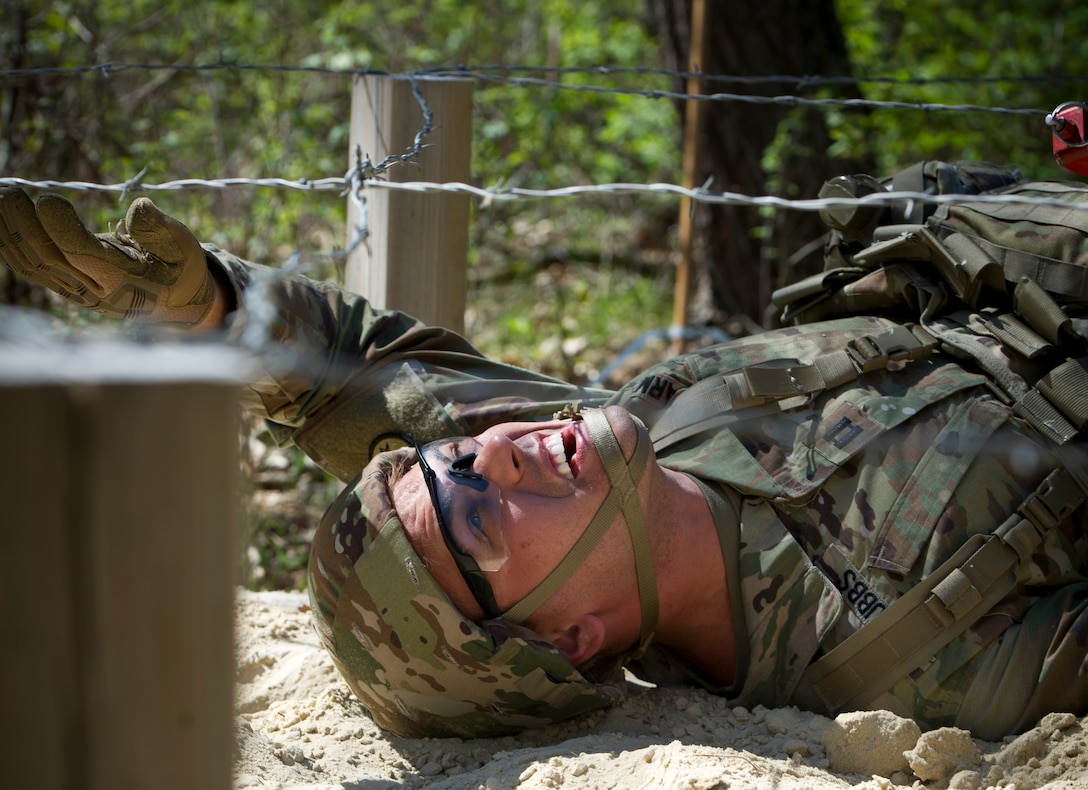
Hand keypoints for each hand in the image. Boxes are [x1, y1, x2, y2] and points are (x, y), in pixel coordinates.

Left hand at [0, 187, 216, 324]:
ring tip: (2, 198)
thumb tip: (138, 207)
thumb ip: (162, 230)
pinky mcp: (65, 285)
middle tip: (9, 193)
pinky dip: (11, 244)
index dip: (62, 230)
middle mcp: (94, 291)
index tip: (48, 201)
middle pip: (50, 259)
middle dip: (24, 226)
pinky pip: (31, 266)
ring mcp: (76, 291)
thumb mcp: (185, 248)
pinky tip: (2, 221)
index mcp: (125, 282)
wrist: (175, 303)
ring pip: (33, 264)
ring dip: (10, 233)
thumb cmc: (180, 270)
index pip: (85, 256)